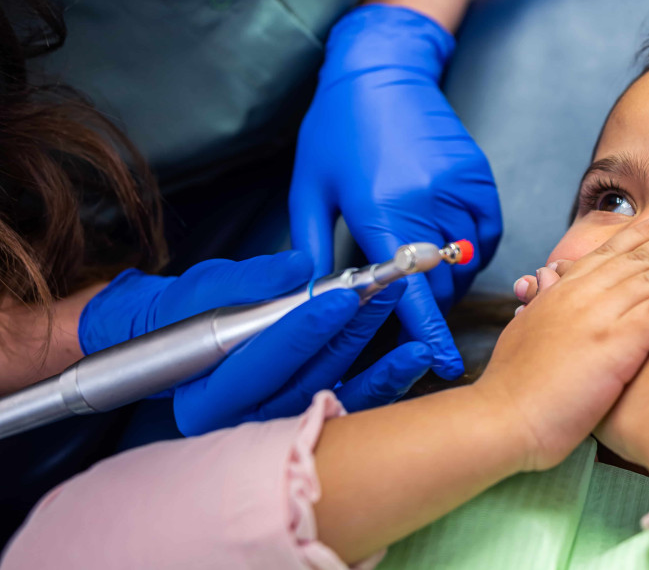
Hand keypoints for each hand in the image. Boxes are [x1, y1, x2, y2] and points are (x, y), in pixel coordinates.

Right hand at [80, 252, 432, 435]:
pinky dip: (386, 379)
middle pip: (305, 378)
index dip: (303, 329)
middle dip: (347, 331)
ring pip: (335, 389)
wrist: (193, 338)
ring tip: (395, 304)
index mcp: (206, 397)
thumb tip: (299, 265)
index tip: (341, 296)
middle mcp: (245, 422)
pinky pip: (355, 404)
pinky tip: (412, 354)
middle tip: (381, 290)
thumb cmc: (193, 312)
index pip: (261, 364)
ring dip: (371, 347)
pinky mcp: (314, 420)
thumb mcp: (207, 287)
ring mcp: (283, 426)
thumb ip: (252, 280)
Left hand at [289, 5, 501, 379]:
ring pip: (468, 260)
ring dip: (449, 275)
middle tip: (404, 299)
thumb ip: (309, 249)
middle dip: (427, 301)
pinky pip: (487, 232)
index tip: (444, 362)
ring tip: (422, 264)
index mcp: (380, 208)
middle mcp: (426, 200)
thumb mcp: (309, 189)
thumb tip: (313, 299)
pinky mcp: (478, 176)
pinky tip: (446, 242)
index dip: (429, 331)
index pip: (411, 288)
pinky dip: (472, 248)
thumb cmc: (337, 127)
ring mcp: (458, 186)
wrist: (381, 69)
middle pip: (442, 280)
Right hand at [475, 213, 648, 470]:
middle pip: (637, 258)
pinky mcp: (616, 344)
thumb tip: (541, 278)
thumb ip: (538, 302)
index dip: (638, 235)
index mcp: (560, 293)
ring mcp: (599, 318)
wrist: (502, 418)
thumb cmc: (512, 387)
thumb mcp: (522, 331)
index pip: (606, 254)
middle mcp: (581, 296)